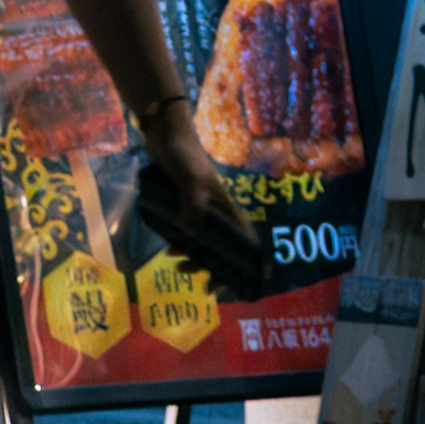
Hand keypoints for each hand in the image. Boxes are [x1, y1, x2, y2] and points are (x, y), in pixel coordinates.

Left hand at [137, 109, 266, 286]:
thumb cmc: (181, 152)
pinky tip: (169, 250)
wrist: (164, 134)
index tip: (259, 277)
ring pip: (204, 243)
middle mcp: (215, 210)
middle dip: (219, 269)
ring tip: (180, 268)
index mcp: (224, 204)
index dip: (253, 255)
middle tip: (208, 289)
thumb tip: (192, 227)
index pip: (244, 232)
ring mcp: (199, 209)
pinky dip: (181, 245)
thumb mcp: (187, 174)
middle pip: (224, 245)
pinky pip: (187, 234)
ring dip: (196, 259)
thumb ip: (192, 196)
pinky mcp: (183, 206)